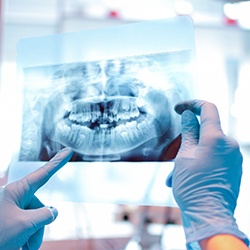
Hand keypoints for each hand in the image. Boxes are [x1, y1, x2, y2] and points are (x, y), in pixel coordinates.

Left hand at [0, 147, 72, 249]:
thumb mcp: (24, 224)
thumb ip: (45, 215)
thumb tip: (53, 212)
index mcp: (16, 191)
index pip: (44, 173)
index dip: (58, 162)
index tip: (68, 151)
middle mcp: (15, 197)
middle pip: (40, 206)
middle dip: (39, 226)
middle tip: (30, 242)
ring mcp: (12, 209)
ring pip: (34, 219)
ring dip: (33, 235)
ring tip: (24, 247)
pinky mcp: (10, 220)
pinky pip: (27, 225)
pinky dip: (27, 237)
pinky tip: (20, 246)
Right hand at [166, 100, 248, 248]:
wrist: (209, 216)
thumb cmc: (193, 186)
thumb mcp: (184, 156)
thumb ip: (188, 132)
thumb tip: (188, 115)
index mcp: (217, 138)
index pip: (207, 109)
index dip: (191, 104)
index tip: (179, 108)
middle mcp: (230, 145)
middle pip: (206, 131)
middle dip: (188, 139)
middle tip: (173, 155)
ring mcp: (234, 157)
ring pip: (207, 146)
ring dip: (191, 154)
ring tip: (176, 174)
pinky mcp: (234, 167)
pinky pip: (214, 157)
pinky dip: (200, 161)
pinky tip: (187, 177)